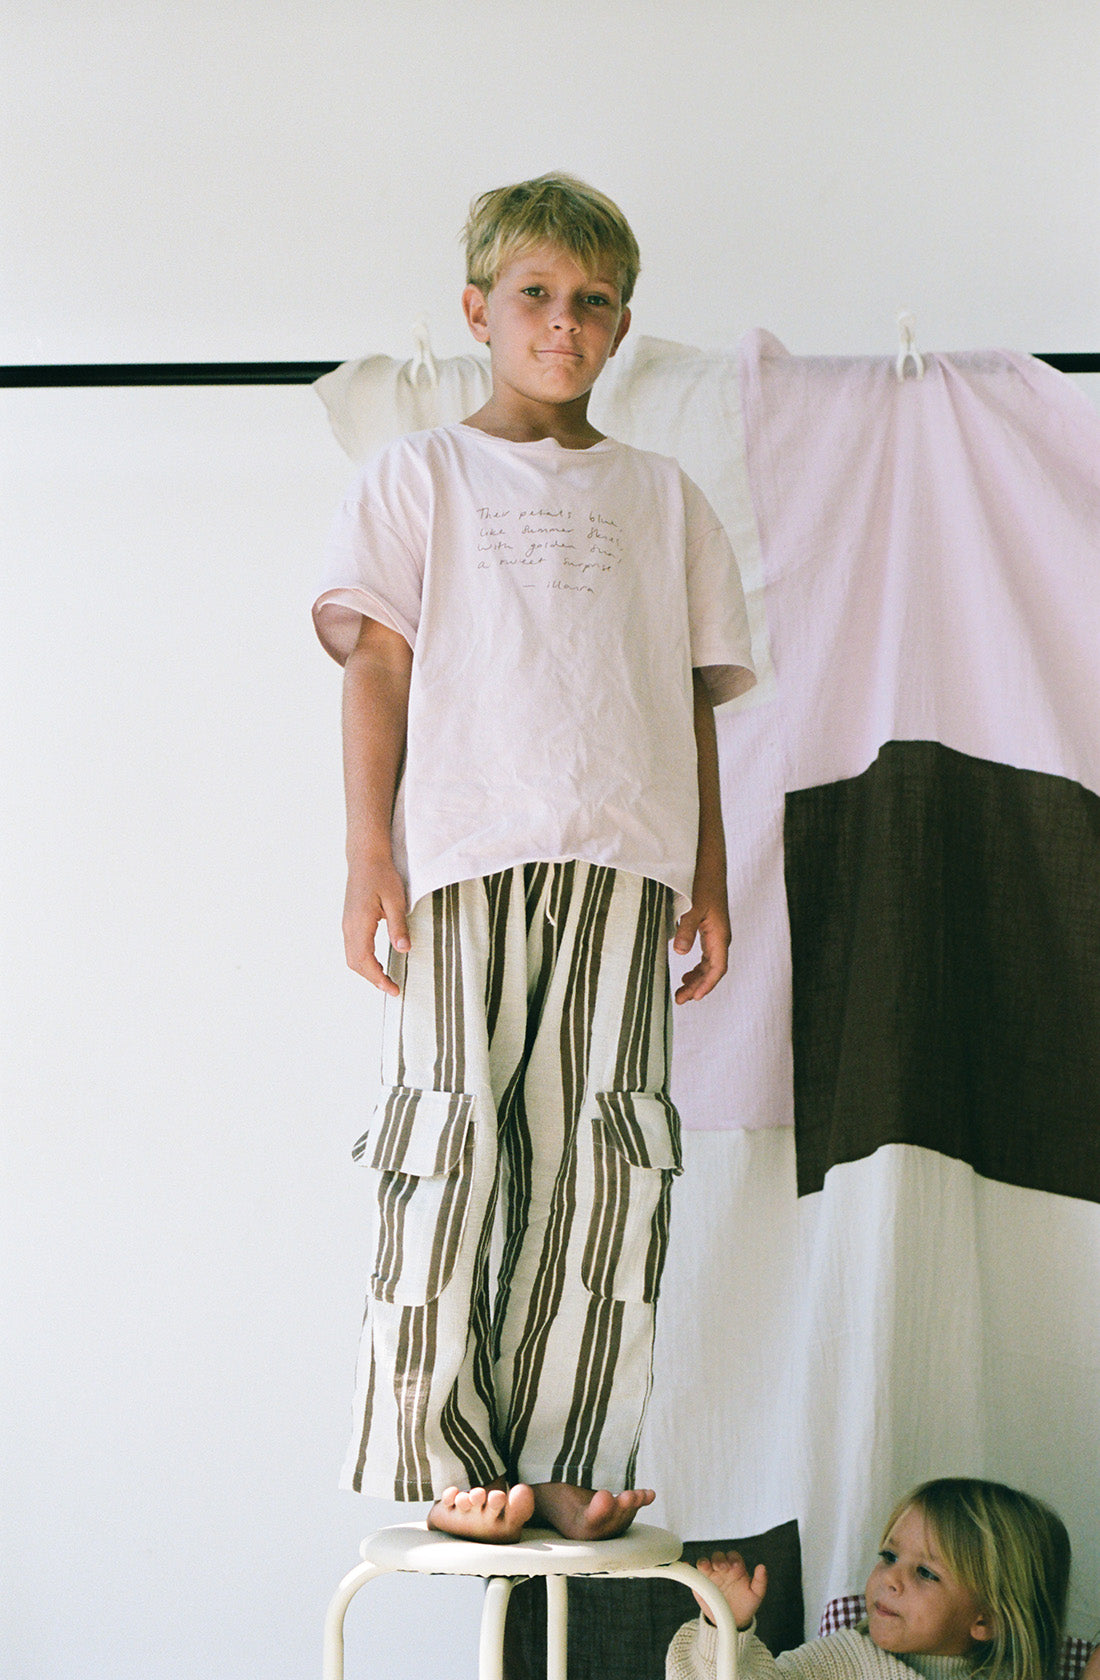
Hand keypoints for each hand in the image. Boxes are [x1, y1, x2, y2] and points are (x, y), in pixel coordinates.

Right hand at [342, 857, 409, 994]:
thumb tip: (403, 950)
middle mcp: (349, 927)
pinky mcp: (350, 921)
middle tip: (392, 988)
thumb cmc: (381, 875)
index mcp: (359, 924)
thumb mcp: (396, 900)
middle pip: (355, 963)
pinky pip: (352, 947)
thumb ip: (398, 926)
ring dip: (367, 971)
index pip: (365, 961)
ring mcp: (347, 924)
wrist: (365, 857)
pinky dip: (363, 960)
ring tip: (386, 978)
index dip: (378, 979)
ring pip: (352, 957)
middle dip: (372, 979)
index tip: (393, 989)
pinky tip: (376, 962)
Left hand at [672, 890, 730, 1002]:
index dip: (707, 984)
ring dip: (697, 979)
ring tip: (681, 991)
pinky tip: (686, 974)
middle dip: (698, 987)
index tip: (694, 998)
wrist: (709, 866)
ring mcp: (716, 934)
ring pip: (709, 964)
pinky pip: (706, 956)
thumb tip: (680, 953)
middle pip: (712, 970)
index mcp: (720, 935)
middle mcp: (721, 937)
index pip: (717, 968)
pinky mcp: (710, 930)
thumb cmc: (702, 884)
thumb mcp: (692, 907)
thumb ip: (686, 929)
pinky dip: (697, 968)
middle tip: (680, 999)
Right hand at [692, 1551, 767, 1629]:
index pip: (733, 1556)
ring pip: (704, 1562)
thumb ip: (760, 1581)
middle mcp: (722, 1569)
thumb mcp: (756, 1595)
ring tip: (705, 1568)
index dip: (733, 1559)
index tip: (735, 1567)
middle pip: (718, 1556)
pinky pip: (691, 1574)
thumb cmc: (746, 1605)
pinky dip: (687, 1569)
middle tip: (720, 1568)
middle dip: (718, 1559)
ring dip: (704, 1562)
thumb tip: (762, 1566)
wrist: (732, 1621)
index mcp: (736, 1568)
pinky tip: (686, 1567)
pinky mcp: (699, 1585)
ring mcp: (710, 1576)